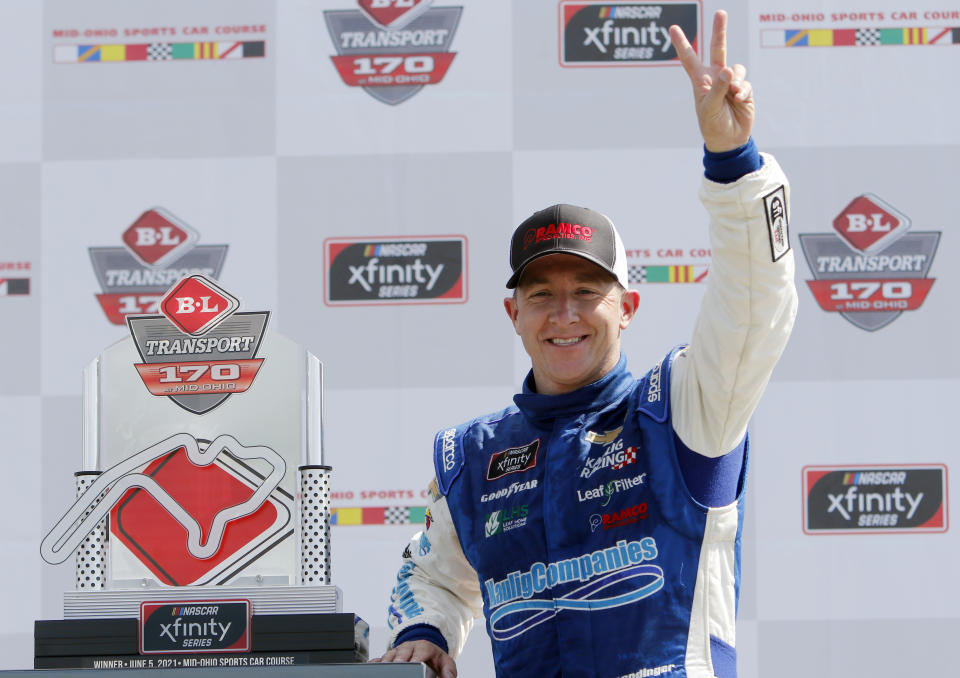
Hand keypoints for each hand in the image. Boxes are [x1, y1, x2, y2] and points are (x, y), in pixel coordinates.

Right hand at [370, 640, 456, 677]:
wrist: (425, 650)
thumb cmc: (434, 658)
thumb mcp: (445, 663)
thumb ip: (448, 670)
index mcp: (424, 647)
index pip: (422, 649)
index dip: (418, 655)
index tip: (415, 661)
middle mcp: (409, 647)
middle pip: (403, 650)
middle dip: (400, 657)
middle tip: (398, 664)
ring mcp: (397, 651)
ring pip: (390, 654)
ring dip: (387, 660)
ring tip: (385, 668)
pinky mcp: (389, 657)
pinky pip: (380, 658)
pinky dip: (376, 662)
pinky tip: (372, 666)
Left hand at [669, 10, 753, 151]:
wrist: (729, 140)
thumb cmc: (713, 125)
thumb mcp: (710, 108)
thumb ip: (718, 88)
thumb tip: (728, 69)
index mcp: (701, 81)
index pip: (690, 59)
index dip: (682, 43)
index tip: (673, 28)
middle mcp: (716, 77)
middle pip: (718, 49)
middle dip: (720, 31)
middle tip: (720, 12)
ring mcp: (730, 82)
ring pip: (736, 68)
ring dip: (736, 80)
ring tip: (733, 95)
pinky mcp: (743, 89)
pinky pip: (745, 83)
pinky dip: (743, 91)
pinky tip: (739, 101)